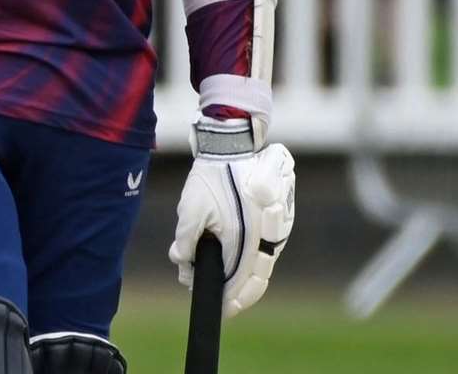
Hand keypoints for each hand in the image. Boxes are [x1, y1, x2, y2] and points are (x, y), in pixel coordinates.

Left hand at [168, 118, 294, 317]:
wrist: (234, 146)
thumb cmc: (213, 176)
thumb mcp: (190, 209)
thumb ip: (185, 241)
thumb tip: (181, 262)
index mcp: (246, 240)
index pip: (242, 283)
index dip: (230, 300)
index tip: (220, 310)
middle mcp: (267, 239)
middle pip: (256, 280)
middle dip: (237, 295)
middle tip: (222, 304)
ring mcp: (275, 231)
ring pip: (261, 266)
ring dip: (241, 277)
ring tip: (216, 280)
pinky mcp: (277, 221)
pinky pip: (265, 250)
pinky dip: (249, 260)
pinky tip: (231, 260)